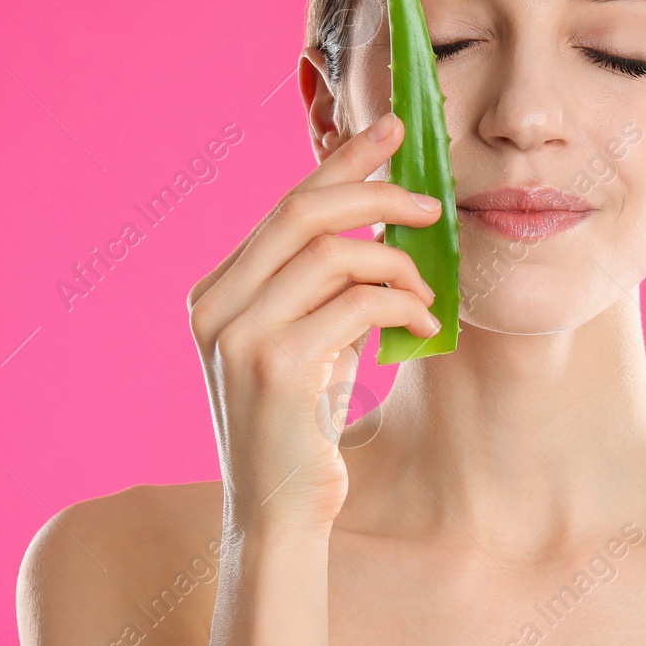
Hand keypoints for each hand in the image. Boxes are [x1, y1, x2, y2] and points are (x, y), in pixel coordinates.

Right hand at [187, 111, 441, 534]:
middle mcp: (214, 305)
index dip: (341, 161)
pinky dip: (400, 302)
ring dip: (398, 264)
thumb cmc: (299, 427)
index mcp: (214, 292)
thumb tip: (376, 215)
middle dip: (376, 193)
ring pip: (334, 254)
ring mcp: (238, 335)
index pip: (285, 205)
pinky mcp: (274, 366)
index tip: (391, 131)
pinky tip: (422, 324)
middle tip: (431, 203)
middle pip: (303, 211)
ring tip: (427, 294)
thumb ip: (316, 284)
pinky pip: (355, 302)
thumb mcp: (303, 340)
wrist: (278, 515)